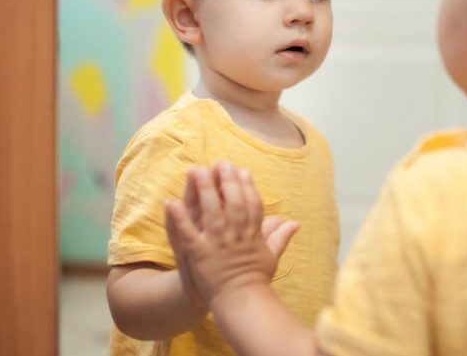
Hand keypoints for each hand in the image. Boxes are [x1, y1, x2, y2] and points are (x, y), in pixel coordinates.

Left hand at [164, 162, 299, 308]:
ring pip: (211, 213)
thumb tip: (296, 222)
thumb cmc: (255, 280)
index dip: (247, 186)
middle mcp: (237, 236)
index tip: (242, 170)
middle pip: (233, 203)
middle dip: (227, 182)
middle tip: (220, 163)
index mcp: (253, 235)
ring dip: (203, 191)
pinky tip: (170, 203)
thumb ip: (281, 236)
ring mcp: (218, 245)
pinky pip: (187, 234)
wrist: (240, 303)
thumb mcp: (271, 256)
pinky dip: (179, 219)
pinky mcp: (199, 254)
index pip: (252, 205)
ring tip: (196, 171)